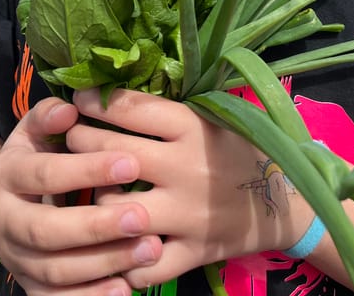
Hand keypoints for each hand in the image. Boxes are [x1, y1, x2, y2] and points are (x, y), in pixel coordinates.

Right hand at [0, 96, 162, 295]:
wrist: (7, 197)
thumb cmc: (39, 152)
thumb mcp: (37, 129)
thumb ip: (50, 115)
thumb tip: (69, 110)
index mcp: (5, 174)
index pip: (45, 174)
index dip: (87, 169)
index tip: (132, 163)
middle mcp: (2, 220)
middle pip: (46, 230)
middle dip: (97, 225)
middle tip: (144, 216)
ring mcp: (15, 258)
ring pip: (55, 270)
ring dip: (104, 263)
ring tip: (151, 249)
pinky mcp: (30, 286)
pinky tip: (126, 290)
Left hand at [70, 89, 313, 289]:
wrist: (282, 204)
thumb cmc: (238, 150)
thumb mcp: (212, 117)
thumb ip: (168, 109)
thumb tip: (113, 89)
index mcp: (192, 128)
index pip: (131, 109)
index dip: (96, 102)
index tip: (78, 101)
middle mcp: (185, 169)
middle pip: (112, 154)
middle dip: (80, 143)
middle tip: (71, 140)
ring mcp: (186, 215)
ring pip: (113, 209)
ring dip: (92, 200)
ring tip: (86, 190)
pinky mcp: (191, 252)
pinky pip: (141, 263)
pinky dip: (118, 258)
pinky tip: (107, 244)